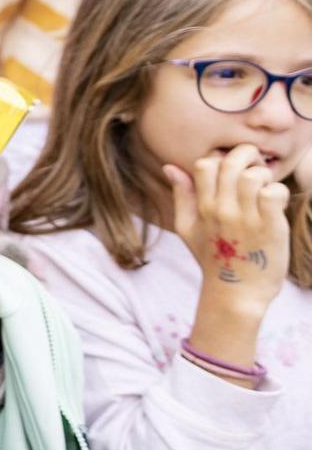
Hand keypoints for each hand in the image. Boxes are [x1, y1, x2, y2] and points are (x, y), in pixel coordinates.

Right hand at [168, 146, 290, 310]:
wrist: (236, 293)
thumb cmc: (213, 259)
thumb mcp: (187, 227)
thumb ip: (181, 195)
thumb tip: (170, 167)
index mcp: (202, 207)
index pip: (205, 164)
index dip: (221, 160)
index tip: (233, 170)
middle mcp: (222, 210)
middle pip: (231, 163)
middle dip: (247, 156)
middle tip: (257, 167)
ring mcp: (246, 218)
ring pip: (253, 176)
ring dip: (264, 176)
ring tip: (266, 187)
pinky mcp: (270, 227)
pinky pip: (274, 194)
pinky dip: (278, 192)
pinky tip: (276, 204)